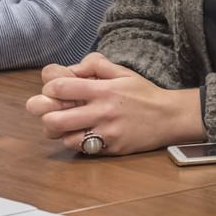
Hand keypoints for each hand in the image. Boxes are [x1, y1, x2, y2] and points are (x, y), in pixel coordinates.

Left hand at [25, 53, 202, 155]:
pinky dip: (78, 143)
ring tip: (65, 126)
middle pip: (55, 119)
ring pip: (66, 139)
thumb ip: (97, 64)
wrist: (170, 117)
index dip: (48, 89)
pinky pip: (84, 150)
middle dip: (45, 115)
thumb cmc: (144, 94)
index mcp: (103, 90)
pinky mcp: (112, 149)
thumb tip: (75, 67)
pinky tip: (82, 135)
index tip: (53, 91)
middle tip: (50, 112)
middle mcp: (102, 112)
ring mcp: (107, 133)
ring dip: (61, 133)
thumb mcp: (123, 72)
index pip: (60, 87)